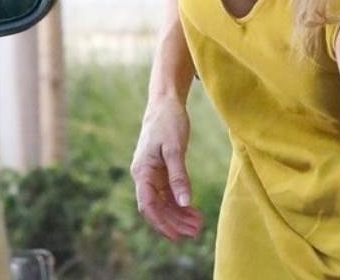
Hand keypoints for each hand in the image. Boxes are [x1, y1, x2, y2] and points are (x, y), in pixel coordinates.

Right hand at [130, 97, 203, 240]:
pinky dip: (179, 203)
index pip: (149, 205)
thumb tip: (184, 202)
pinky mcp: (161, 170)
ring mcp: (151, 174)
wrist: (165, 103)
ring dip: (178, 215)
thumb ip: (179, 176)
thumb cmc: (168, 122)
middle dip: (174, 222)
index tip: (177, 236)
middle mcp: (143, 175)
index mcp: (142, 171)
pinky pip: (168, 193)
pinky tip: (193, 210)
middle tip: (196, 232)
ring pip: (163, 202)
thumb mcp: (175, 149)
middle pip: (156, 207)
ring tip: (198, 225)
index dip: (162, 223)